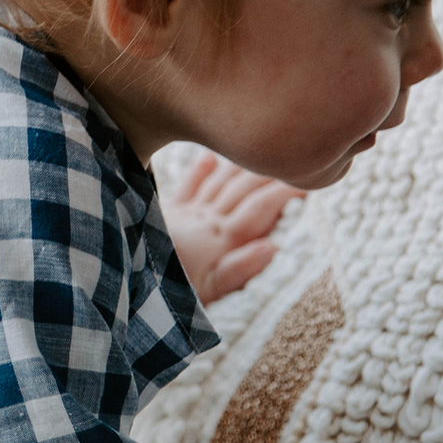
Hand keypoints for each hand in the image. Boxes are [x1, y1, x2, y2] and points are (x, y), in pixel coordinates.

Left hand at [159, 154, 302, 303]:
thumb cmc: (177, 292)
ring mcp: (188, 214)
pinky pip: (186, 186)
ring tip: (260, 150)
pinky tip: (209, 157)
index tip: (309, 179)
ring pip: (220, 181)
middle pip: (244, 188)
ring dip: (241, 166)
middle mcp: (207, 219)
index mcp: (223, 238)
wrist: (133, 284)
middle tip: (291, 155)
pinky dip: (198, 171)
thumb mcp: (213, 290)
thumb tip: (274, 246)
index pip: (262, 207)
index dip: (286, 192)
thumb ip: (243, 268)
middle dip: (270, 172)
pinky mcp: (169, 214)